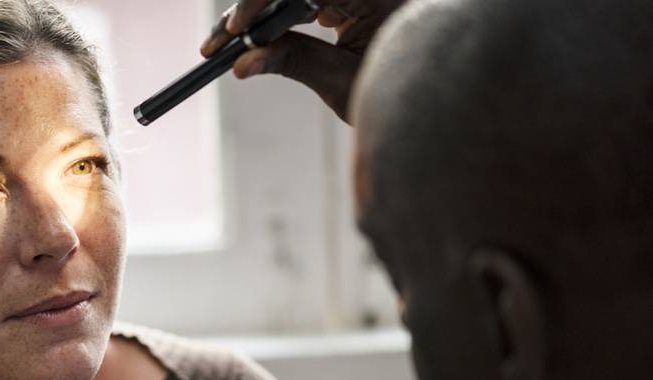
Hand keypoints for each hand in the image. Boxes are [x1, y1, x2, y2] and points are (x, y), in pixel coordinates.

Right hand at [200, 0, 404, 121]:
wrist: (432, 97)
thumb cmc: (399, 91)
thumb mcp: (341, 80)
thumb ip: (291, 62)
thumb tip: (241, 64)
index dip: (259, 1)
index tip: (235, 31)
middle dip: (253, 8)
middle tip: (220, 42)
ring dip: (261, 12)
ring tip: (232, 43)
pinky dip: (281, 13)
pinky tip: (259, 35)